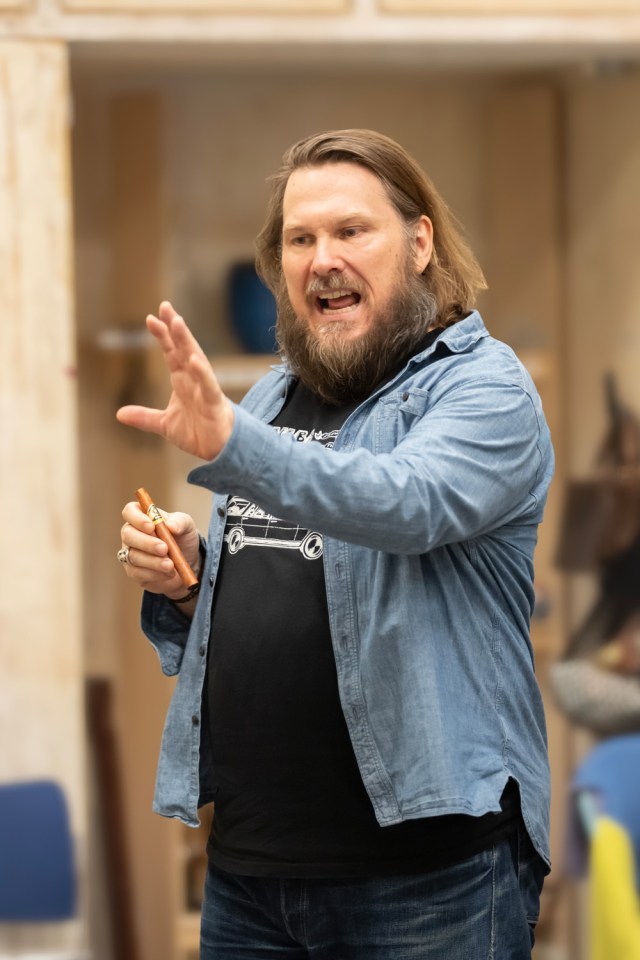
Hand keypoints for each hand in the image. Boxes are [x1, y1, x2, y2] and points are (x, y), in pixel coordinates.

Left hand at [116, 301, 234, 460]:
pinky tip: (194, 360)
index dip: (162, 335)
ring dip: (187, 341)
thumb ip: (144, 417)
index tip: (151, 318)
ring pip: (196, 359)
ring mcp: (204, 388)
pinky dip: (202, 372)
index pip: (171, 352)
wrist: (218, 451)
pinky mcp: (214, 402)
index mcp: (182, 381)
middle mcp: (193, 379)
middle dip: (175, 328)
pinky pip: (208, 385)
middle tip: (165, 307)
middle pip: (183, 348)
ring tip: (178, 322)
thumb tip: (119, 414)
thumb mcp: (164, 424)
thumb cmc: (197, 432)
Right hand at [119, 500, 200, 600]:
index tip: (152, 526)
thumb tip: (171, 526)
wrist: (188, 563)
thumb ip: (180, 522)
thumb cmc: (183, 539)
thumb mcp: (187, 526)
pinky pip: (138, 573)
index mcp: (142, 517)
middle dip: (146, 542)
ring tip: (170, 565)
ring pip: (133, 556)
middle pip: (128, 535)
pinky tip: (168, 573)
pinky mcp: (134, 572)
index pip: (130, 511)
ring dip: (153, 561)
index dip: (137, 518)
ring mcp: (130, 553)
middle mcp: (132, 534)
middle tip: (164, 548)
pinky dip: (155, 573)